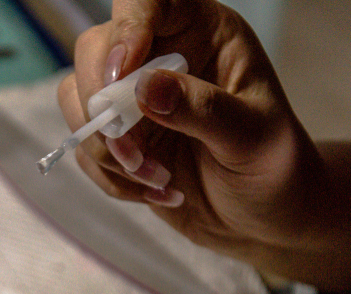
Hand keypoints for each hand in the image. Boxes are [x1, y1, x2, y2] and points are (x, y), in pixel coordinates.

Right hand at [59, 0, 325, 269]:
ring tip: (156, 178)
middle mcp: (159, 55)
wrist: (260, 215)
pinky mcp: (116, 137)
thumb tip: (144, 89)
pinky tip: (157, 190)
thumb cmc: (272, 166)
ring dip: (107, 151)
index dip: (128, 28)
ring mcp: (131, 97)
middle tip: (132, 152)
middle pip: (94, 51)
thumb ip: (203, 110)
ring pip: (78, 100)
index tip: (123, 74)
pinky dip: (113, 178)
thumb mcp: (252, 138)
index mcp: (201, 32)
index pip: (148, 1)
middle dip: (103, 107)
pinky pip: (85, 148)